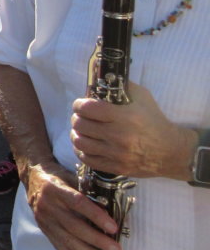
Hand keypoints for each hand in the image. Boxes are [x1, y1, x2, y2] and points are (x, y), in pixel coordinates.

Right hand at [24, 160, 120, 249]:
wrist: (34, 178)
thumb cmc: (59, 176)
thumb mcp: (72, 177)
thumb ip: (87, 193)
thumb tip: (107, 212)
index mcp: (56, 189)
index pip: (78, 204)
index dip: (96, 216)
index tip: (113, 227)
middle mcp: (48, 205)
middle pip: (74, 226)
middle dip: (97, 240)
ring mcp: (44, 219)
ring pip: (67, 240)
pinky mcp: (43, 229)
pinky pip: (57, 246)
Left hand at [72, 83, 195, 180]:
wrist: (172, 151)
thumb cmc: (155, 121)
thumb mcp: (142, 97)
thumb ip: (122, 86)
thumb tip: (100, 81)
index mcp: (123, 116)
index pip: (87, 108)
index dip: (79, 104)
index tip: (81, 104)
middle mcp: (118, 135)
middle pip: (80, 124)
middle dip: (77, 118)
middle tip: (81, 117)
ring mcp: (116, 153)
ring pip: (79, 142)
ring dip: (77, 134)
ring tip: (82, 131)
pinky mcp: (116, 167)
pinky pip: (87, 159)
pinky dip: (81, 150)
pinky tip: (86, 145)